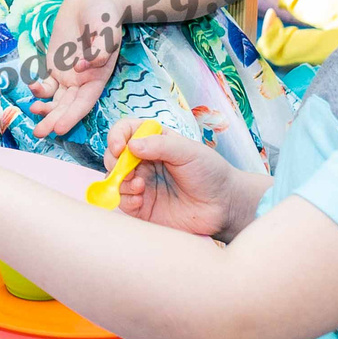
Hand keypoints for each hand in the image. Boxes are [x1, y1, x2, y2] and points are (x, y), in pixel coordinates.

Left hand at [30, 0, 121, 136]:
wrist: (91, 2)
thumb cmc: (104, 18)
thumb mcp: (107, 32)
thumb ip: (100, 50)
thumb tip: (84, 67)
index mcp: (98, 78)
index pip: (84, 103)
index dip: (72, 117)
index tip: (60, 128)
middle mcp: (82, 81)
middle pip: (67, 106)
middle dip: (54, 120)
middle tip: (40, 133)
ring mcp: (67, 74)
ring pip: (56, 99)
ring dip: (45, 109)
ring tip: (34, 113)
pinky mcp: (55, 66)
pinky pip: (47, 84)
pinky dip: (40, 90)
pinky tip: (34, 91)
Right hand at [112, 119, 252, 238]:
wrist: (224, 205)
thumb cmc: (211, 172)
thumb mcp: (189, 151)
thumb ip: (160, 145)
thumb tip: (131, 145)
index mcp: (154, 141)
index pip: (125, 131)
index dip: (117, 137)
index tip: (119, 148)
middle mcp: (144, 161)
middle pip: (113, 156)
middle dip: (116, 163)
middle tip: (130, 172)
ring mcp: (142, 184)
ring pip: (114, 180)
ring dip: (120, 183)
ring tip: (140, 187)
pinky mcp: (142, 207)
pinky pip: (122, 202)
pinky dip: (125, 200)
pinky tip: (141, 200)